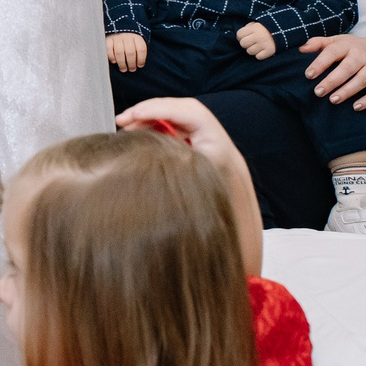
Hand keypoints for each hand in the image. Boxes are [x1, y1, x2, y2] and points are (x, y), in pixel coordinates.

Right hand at [105, 32, 146, 71]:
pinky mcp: (108, 39)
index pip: (141, 49)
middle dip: (131, 63)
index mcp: (137, 37)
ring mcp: (117, 37)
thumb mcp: (137, 43)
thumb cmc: (130, 41)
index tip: (140, 66)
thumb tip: (139, 65)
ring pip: (119, 52)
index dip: (141, 59)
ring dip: (122, 63)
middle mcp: (127, 36)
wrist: (118, 29)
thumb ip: (139, 52)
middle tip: (132, 69)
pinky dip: (111, 57)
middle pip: (130, 52)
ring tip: (123, 69)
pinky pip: (109, 50)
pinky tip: (114, 61)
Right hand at [115, 94, 261, 275]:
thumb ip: (162, 163)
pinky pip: (185, 141)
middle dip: (151, 113)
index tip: (126, 119)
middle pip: (185, 113)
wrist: (243, 258)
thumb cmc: (215, 229)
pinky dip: (162, 139)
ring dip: (155, 125)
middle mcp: (223, 150)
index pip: (189, 110)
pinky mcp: (212, 167)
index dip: (155, 107)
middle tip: (122, 124)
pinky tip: (144, 150)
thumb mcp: (183, 191)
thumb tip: (128, 143)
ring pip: (184, 126)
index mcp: (220, 151)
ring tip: (128, 136)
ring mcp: (219, 158)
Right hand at [115, 95, 235, 172]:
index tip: (134, 116)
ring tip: (124, 124)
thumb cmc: (214, 175)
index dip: (155, 111)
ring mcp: (194, 118)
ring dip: (143, 113)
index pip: (179, 111)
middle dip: (143, 109)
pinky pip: (164, 115)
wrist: (228, 177)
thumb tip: (149, 148)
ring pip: (165, 108)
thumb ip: (176, 156)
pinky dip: (148, 118)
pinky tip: (135, 126)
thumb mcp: (196, 170)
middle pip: (170, 105)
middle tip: (121, 120)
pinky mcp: (186, 122)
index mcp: (208, 128)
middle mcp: (202, 118)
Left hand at [236, 22, 275, 60]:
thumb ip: (248, 28)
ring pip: (249, 51)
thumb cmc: (266, 29)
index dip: (241, 36)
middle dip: (246, 44)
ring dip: (253, 50)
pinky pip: (258, 57)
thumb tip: (239, 36)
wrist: (283, 32)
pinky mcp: (270, 51)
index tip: (246, 36)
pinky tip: (263, 50)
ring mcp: (264, 44)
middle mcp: (258, 36)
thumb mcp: (257, 24)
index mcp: (254, 28)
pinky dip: (260, 55)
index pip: (239, 34)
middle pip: (243, 44)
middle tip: (252, 42)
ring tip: (258, 46)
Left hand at [305, 31, 365, 109]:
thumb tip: (301, 49)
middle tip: (318, 92)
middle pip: (348, 68)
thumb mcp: (338, 40)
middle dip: (332, 81)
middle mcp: (362, 56)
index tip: (308, 75)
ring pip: (362, 80)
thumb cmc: (356, 47)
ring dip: (347, 91)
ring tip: (333, 100)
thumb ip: (319, 43)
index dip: (320, 63)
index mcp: (348, 45)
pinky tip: (355, 107)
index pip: (333, 52)